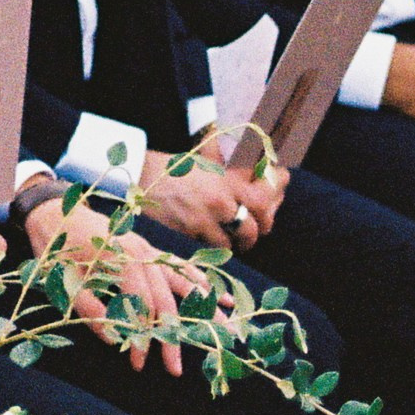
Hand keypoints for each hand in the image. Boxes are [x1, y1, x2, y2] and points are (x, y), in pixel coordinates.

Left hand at [63, 218, 207, 376]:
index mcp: (122, 259)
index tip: (138, 364)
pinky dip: (199, 279)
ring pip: (182, 282)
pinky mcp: (148, 249)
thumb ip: (88, 308)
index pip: (139, 308)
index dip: (140, 338)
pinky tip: (219, 293)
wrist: (54, 211)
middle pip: (165, 301)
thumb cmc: (56, 248)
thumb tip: (112, 339)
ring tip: (224, 328)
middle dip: (172, 337)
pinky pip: (179, 265)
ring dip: (203, 307)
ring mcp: (148, 250)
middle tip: (176, 370)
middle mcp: (142, 253)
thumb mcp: (63, 280)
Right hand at [135, 138, 284, 252]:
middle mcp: (218, 198)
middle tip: (248, 236)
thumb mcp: (209, 166)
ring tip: (227, 239)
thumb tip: (273, 180)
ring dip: (234, 244)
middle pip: (252, 227)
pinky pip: (212, 248)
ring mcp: (203, 218)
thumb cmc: (176, 170)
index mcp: (225, 179)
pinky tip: (207, 240)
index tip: (265, 215)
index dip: (269, 211)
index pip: (261, 200)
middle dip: (253, 235)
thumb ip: (236, 178)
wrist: (141, 176)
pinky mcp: (188, 232)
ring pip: (233, 243)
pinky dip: (214, 247)